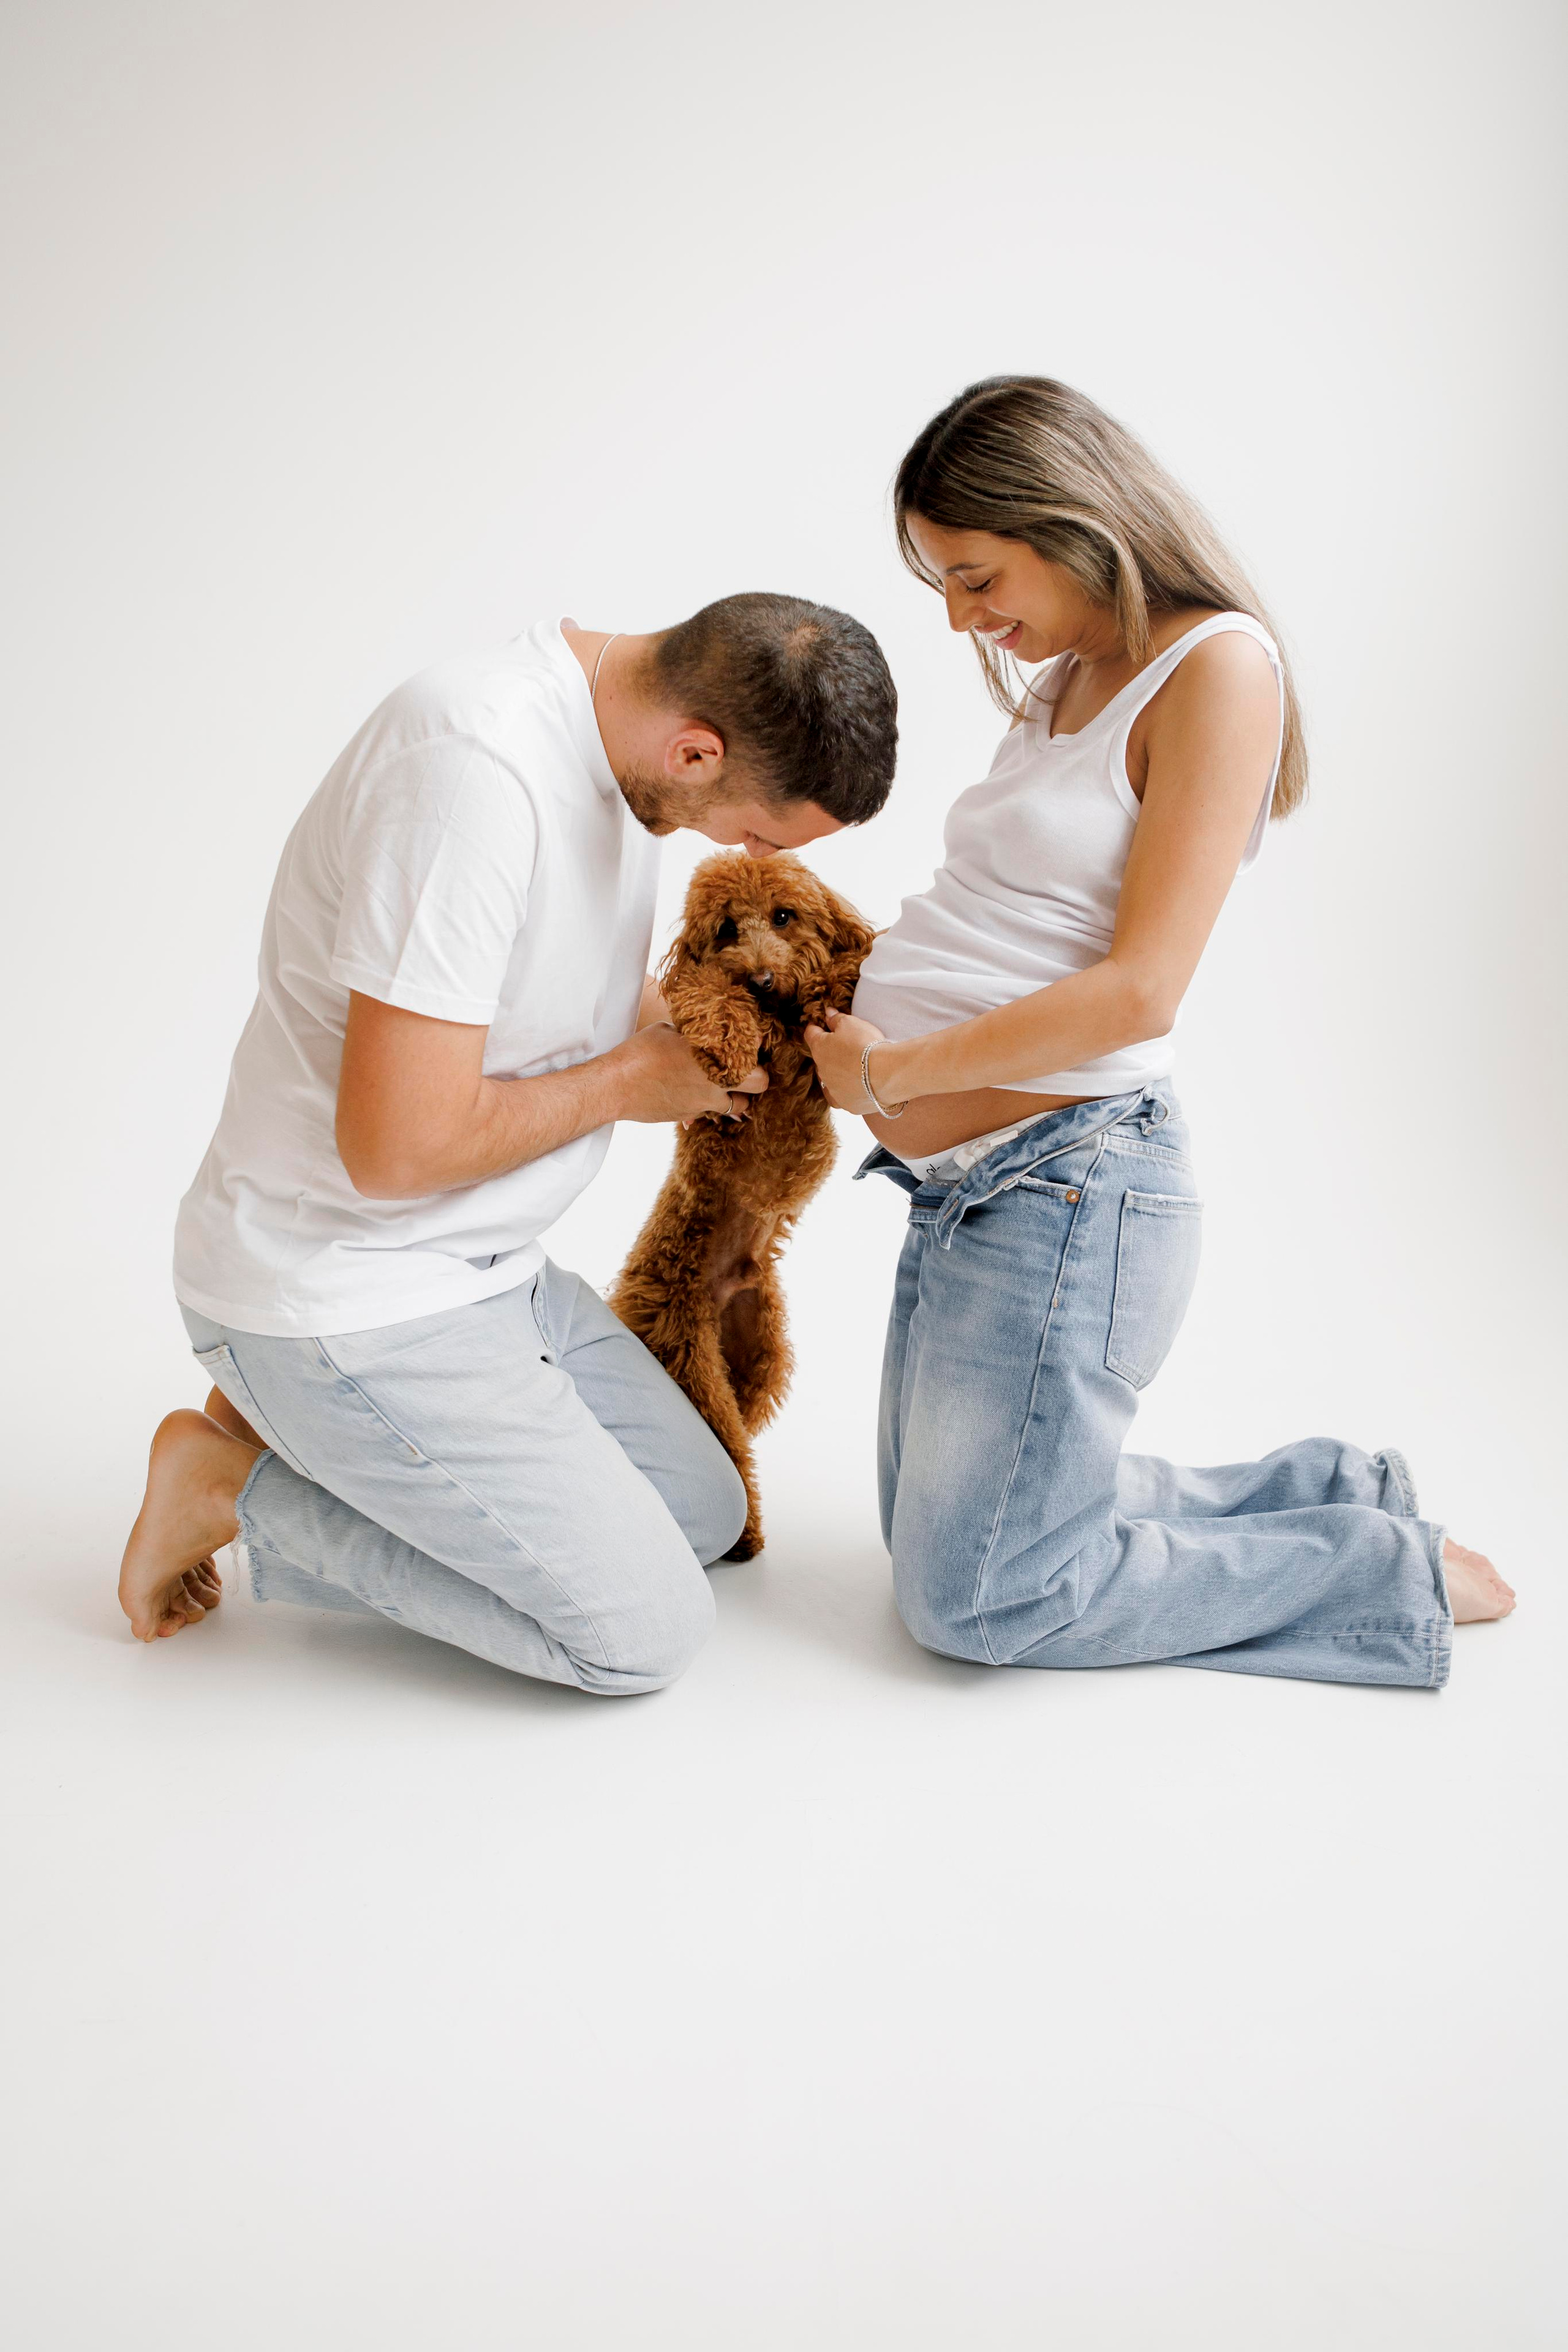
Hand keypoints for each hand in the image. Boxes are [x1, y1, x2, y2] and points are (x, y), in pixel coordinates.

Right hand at [608, 1023, 767, 1124]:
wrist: (616, 1086)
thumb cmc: (640, 1052)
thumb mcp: (669, 1031)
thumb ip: (694, 1034)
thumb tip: (704, 1033)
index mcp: (714, 1052)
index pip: (754, 1049)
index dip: (755, 1047)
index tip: (750, 1043)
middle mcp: (717, 1079)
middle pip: (760, 1084)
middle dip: (756, 1077)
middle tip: (746, 1069)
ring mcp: (705, 1101)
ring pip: (739, 1105)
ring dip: (736, 1096)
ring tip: (723, 1084)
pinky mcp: (690, 1115)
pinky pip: (710, 1111)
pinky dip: (709, 1103)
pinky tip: (694, 1091)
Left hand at [803, 1006, 888, 1111]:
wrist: (886, 1075)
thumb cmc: (866, 1045)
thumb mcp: (850, 1023)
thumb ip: (836, 1019)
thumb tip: (827, 1013)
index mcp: (819, 1048)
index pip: (811, 1034)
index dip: (817, 1028)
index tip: (824, 1025)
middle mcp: (821, 1071)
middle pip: (821, 1058)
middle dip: (829, 1052)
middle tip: (846, 1046)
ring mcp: (832, 1089)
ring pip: (829, 1078)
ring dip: (838, 1072)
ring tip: (854, 1067)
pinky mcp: (845, 1104)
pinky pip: (840, 1096)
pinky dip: (845, 1090)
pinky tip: (853, 1086)